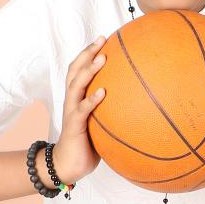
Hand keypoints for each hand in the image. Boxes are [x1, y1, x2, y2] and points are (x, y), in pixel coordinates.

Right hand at [51, 36, 107, 184]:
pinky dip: (91, 99)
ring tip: (102, 59)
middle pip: (75, 69)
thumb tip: (137, 104)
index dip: (88, 52)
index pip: (78, 69)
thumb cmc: (86, 144)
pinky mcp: (74, 125)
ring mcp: (71, 111)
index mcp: (76, 97)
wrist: (67, 165)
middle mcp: (71, 100)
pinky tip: (103, 92)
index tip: (103, 38)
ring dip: (89, 70)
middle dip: (88, 53)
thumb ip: (110, 111)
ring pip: (76, 85)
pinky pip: (82, 110)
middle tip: (102, 40)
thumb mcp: (99, 123)